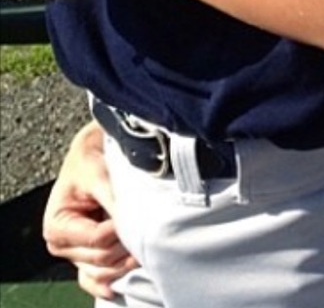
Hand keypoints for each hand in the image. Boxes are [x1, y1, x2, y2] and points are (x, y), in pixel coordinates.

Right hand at [42, 121, 137, 299]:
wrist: (92, 155)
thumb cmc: (91, 160)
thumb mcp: (98, 173)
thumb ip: (112, 198)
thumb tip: (130, 218)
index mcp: (58, 226)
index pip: (97, 239)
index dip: (120, 230)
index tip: (138, 214)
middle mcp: (64, 245)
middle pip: (102, 258)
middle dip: (127, 246)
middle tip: (151, 229)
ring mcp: (77, 255)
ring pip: (105, 271)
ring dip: (126, 262)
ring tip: (148, 246)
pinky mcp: (89, 257)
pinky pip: (97, 280)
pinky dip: (111, 282)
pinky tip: (125, 282)